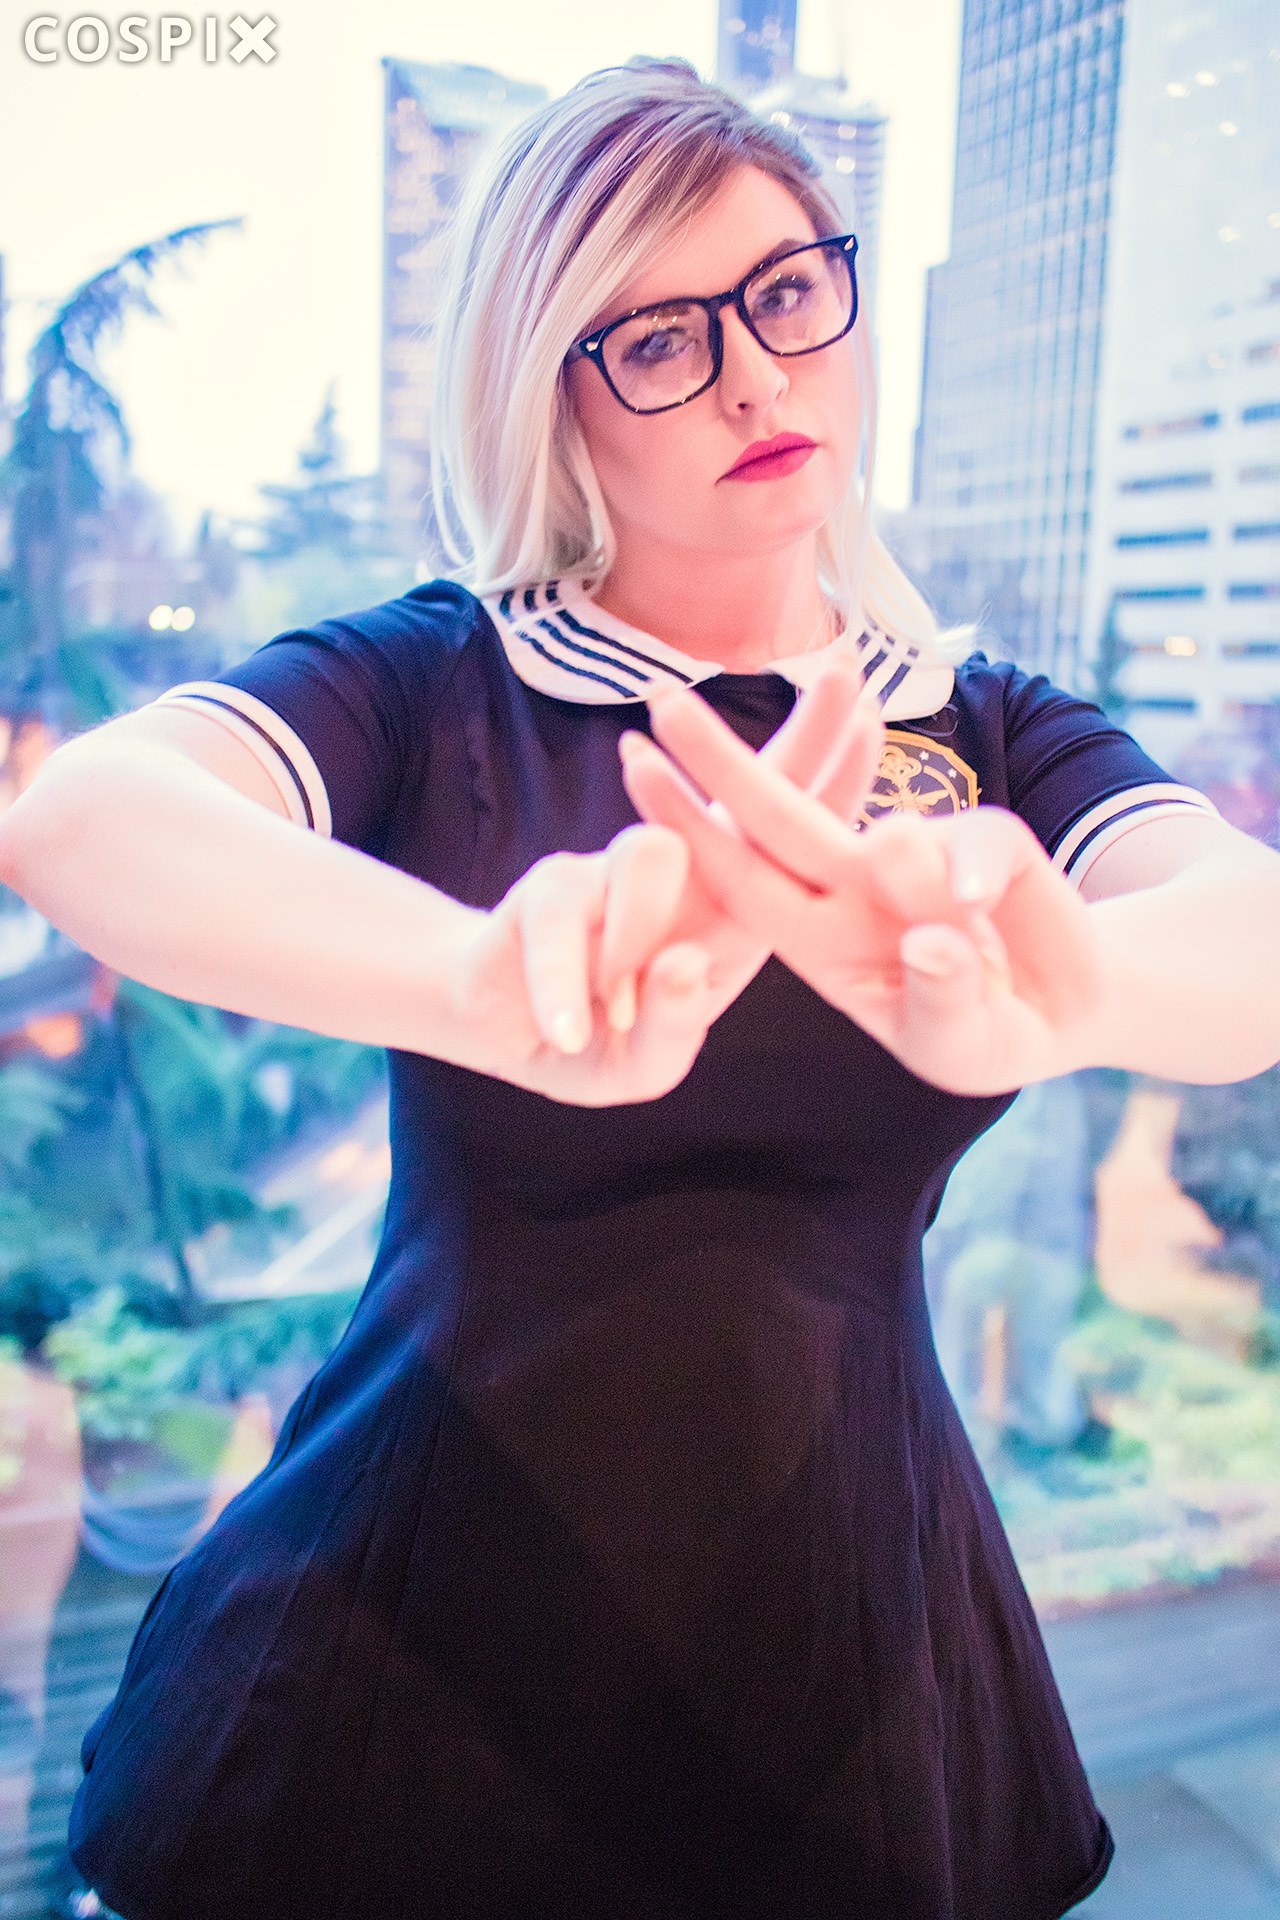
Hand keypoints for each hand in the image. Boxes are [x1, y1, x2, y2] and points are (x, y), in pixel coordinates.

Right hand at [445, 661, 885, 1107]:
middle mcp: (682, 875)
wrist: (506, 1038)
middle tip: (843, 673)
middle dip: (802, 737)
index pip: (789, 842)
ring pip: (649, 855)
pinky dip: (565, 982)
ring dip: (635, 937)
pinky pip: (563, 923)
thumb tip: (681, 960)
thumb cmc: (600, 1042)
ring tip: (613, 1007)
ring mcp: (614, 871)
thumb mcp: (646, 1058)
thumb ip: (672, 1024)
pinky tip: (572, 1028)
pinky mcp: (547, 890)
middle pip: (751, 793)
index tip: (872, 716)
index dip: (831, 784)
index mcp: (728, 913)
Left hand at [620, 679, 1104, 1094]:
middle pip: (776, 815)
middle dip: (719, 758)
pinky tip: (984, 910)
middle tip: (661, 697)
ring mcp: (919, 854)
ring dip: (907, 869)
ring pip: (893, 835)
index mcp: (820, 938)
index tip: (636, 764)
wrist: (1070, 1010)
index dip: (689, 825)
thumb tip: (930, 933)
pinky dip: (977, 872)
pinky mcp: (988, 838)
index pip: (742, 875)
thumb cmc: (985, 1032)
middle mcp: (856, 885)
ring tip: (946, 937)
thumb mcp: (958, 1043)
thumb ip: (942, 998)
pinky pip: (979, 840)